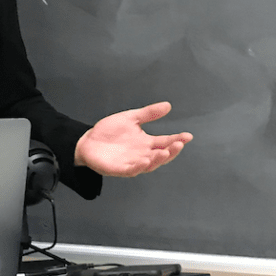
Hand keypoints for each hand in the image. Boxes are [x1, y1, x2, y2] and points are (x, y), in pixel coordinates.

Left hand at [74, 101, 191, 177]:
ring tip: (165, 152)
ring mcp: (131, 163)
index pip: (165, 142)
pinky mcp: (119, 169)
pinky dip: (139, 167)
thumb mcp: (131, 118)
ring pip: (149, 164)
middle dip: (171, 150)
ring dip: (158, 159)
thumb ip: (148, 113)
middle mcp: (142, 154)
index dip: (177, 139)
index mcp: (146, 143)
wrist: (88, 141)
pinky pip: (131, 170)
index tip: (188, 136)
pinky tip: (145, 161)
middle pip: (160, 155)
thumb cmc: (110, 131)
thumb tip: (168, 105)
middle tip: (179, 144)